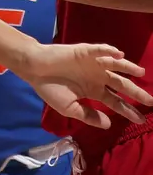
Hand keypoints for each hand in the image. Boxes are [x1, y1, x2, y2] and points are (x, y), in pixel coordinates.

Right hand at [14, 41, 150, 128]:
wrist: (32, 68)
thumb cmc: (49, 88)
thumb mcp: (69, 108)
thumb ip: (89, 115)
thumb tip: (109, 124)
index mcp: (94, 91)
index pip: (116, 102)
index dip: (129, 110)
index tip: (142, 120)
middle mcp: (97, 77)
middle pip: (121, 85)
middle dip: (137, 92)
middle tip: (151, 100)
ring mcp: (92, 64)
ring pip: (115, 66)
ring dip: (128, 68)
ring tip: (141, 72)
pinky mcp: (84, 51)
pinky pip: (99, 50)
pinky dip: (109, 51)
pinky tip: (119, 54)